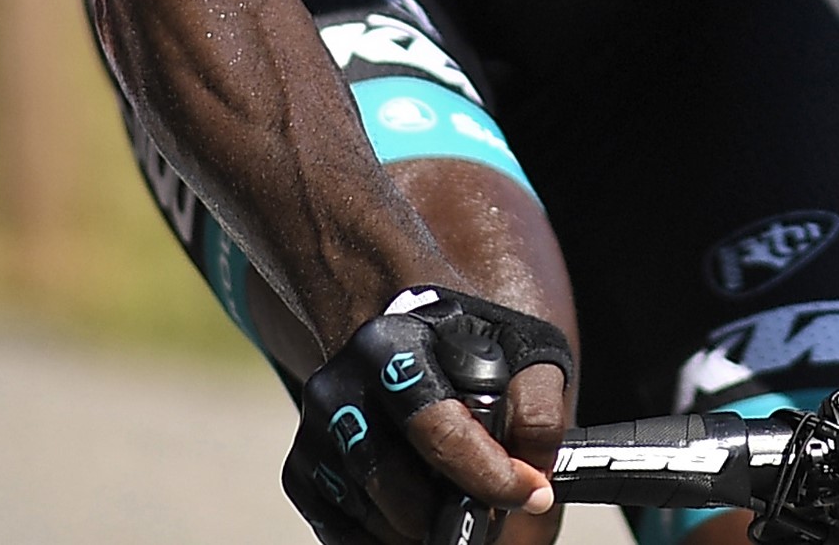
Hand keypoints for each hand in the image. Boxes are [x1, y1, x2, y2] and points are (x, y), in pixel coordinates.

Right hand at [281, 288, 574, 544]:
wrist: (393, 317)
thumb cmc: (462, 338)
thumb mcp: (513, 343)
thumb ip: (535, 402)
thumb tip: (536, 467)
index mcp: (389, 347)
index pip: (440, 432)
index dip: (492, 476)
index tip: (532, 495)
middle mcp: (339, 390)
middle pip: (401, 490)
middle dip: (455, 512)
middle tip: (494, 509)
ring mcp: (314, 433)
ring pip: (375, 518)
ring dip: (423, 529)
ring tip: (461, 507)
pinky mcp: (301, 469)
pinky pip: (344, 532)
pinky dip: (385, 538)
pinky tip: (421, 518)